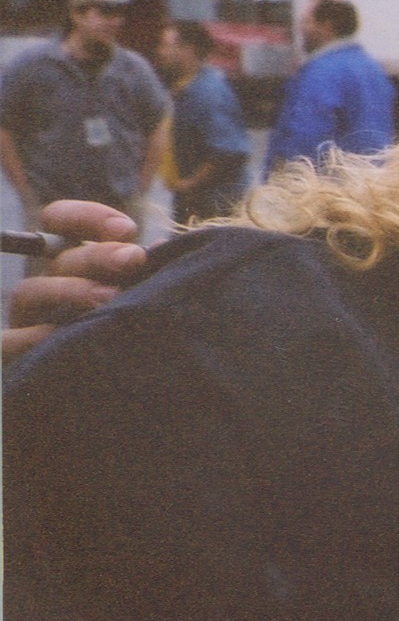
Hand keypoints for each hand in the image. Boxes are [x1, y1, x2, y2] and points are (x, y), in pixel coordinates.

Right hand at [2, 201, 145, 360]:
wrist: (94, 404)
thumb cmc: (125, 342)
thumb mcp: (131, 300)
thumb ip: (139, 274)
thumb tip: (161, 249)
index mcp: (72, 268)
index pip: (58, 222)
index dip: (88, 217)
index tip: (127, 230)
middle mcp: (46, 289)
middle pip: (59, 258)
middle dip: (97, 253)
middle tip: (133, 259)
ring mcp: (25, 321)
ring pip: (29, 291)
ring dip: (70, 290)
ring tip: (109, 298)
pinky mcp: (10, 356)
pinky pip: (7, 341)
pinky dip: (30, 336)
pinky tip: (59, 335)